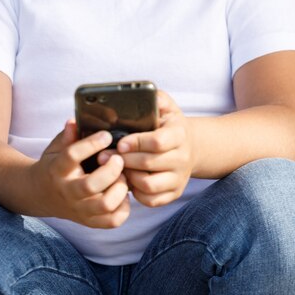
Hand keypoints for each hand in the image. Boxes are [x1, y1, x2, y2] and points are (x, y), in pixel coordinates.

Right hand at [34, 120, 129, 227]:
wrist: (41, 195)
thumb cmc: (55, 166)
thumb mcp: (55, 148)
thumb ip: (66, 136)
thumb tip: (74, 121)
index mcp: (57, 169)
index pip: (72, 156)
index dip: (91, 144)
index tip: (106, 135)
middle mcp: (67, 191)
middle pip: (91, 185)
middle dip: (111, 170)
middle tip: (119, 159)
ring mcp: (79, 209)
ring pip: (104, 205)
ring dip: (120, 189)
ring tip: (123, 177)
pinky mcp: (89, 222)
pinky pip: (112, 221)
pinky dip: (124, 207)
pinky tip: (122, 193)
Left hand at [101, 91, 192, 206]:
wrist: (190, 146)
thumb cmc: (169, 123)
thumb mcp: (166, 105)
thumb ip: (154, 97)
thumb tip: (139, 93)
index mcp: (179, 133)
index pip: (157, 141)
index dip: (135, 143)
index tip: (119, 142)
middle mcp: (182, 157)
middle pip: (149, 163)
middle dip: (123, 160)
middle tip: (104, 156)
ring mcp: (179, 178)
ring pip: (149, 184)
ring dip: (128, 177)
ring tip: (116, 168)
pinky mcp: (174, 193)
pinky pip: (151, 200)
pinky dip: (136, 192)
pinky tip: (128, 180)